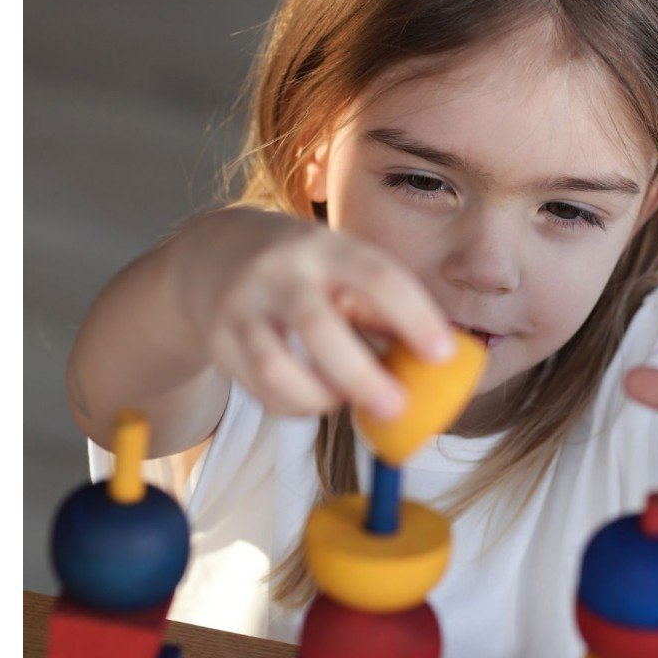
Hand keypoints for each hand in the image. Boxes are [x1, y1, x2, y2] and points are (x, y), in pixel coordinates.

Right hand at [172, 206, 455, 419]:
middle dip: (361, 376)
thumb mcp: (345, 270)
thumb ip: (385, 311)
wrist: (213, 254)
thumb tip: (443, 363)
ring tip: (345, 402)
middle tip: (397, 408)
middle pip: (318, 329)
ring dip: (320, 397)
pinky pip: (261, 389)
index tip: (444, 355)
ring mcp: (243, 307)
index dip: (414, 317)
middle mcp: (281, 273)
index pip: (377, 277)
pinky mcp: (220, 342)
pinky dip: (296, 406)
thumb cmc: (305, 272)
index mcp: (327, 248)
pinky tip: (315, 400)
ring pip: (276, 368)